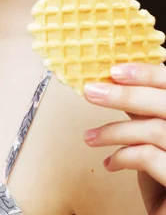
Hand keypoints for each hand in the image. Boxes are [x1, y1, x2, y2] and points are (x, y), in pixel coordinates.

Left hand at [83, 63, 165, 214]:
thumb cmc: (163, 178)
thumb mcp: (154, 138)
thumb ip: (144, 112)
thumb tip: (116, 82)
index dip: (147, 73)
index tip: (114, 71)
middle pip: (164, 103)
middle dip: (124, 95)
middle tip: (91, 92)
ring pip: (154, 129)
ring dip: (114, 131)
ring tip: (90, 137)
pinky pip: (149, 157)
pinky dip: (123, 156)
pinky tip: (110, 163)